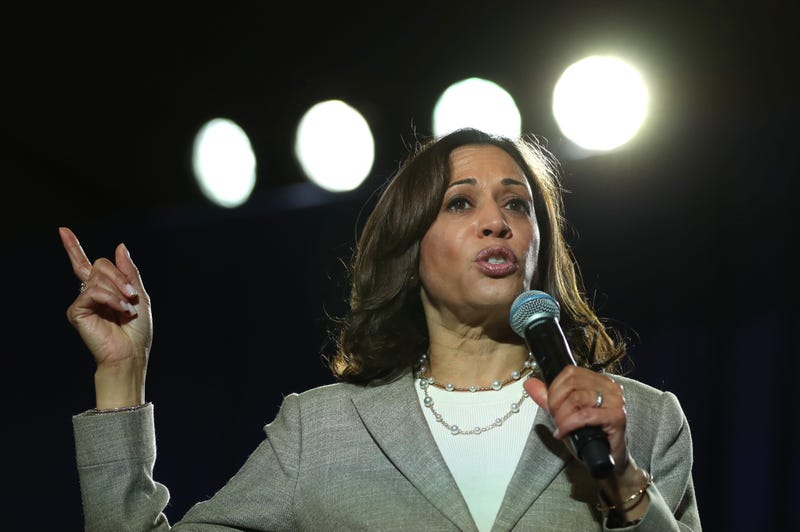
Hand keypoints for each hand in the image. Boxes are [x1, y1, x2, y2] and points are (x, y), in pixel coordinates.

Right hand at [59, 226, 152, 407]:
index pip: (85, 265)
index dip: (73, 247)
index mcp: (104, 289)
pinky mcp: (76, 311)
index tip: (63, 230)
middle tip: (132, 295)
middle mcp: (90, 293)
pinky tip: (119, 310)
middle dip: (120, 277)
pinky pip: (92, 291)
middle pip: (99, 264)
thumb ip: (129, 271)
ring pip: (97, 276)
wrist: (131, 353)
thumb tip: (119, 247)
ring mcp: (83, 302)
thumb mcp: (139, 295)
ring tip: (127, 307)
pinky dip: (110, 298)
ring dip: (119, 290)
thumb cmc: (137, 330)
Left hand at [524, 366, 649, 508]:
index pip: (570, 372)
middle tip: (556, 419)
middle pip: (572, 383)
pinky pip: (585, 415)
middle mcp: (610, 388)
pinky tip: (564, 433)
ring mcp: (616, 401)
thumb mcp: (564, 414)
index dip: (554, 388)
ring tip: (561, 426)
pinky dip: (569, 424)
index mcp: (599, 382)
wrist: (608, 460)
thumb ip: (547, 398)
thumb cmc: (590, 436)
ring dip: (562, 415)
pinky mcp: (617, 417)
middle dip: (556, 402)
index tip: (552, 406)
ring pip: (577, 398)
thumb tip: (530, 383)